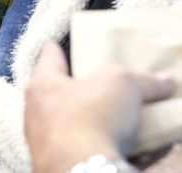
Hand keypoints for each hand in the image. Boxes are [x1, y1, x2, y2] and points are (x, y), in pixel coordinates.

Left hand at [25, 42, 175, 172]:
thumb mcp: (123, 84)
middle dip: (85, 90)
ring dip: (103, 125)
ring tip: (132, 122)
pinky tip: (141, 150)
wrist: (81, 172)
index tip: (62, 43)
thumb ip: (144, 80)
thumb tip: (165, 81)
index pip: (49, 56)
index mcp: (43, 83)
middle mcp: (37, 112)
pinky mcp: (63, 164)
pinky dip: (114, 150)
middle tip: (108, 86)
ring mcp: (47, 142)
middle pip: (62, 93)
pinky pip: (93, 152)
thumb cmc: (90, 116)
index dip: (59, 48)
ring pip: (78, 127)